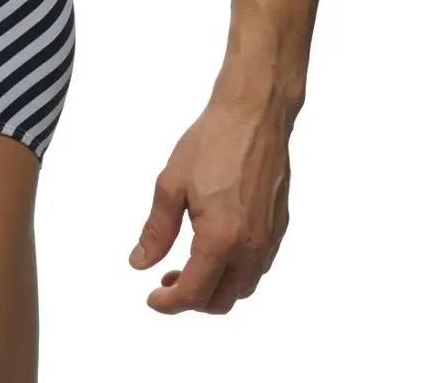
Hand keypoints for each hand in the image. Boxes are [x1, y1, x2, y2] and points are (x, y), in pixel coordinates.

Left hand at [129, 101, 291, 313]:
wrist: (254, 116)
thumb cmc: (210, 144)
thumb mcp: (170, 185)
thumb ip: (156, 231)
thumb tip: (140, 263)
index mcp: (221, 239)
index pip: (195, 293)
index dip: (170, 304)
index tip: (152, 299)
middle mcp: (251, 247)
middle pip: (222, 300)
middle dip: (192, 299)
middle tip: (166, 280)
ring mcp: (269, 239)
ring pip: (243, 287)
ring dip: (215, 288)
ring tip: (188, 266)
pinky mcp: (279, 227)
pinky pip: (257, 266)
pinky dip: (235, 272)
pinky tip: (214, 249)